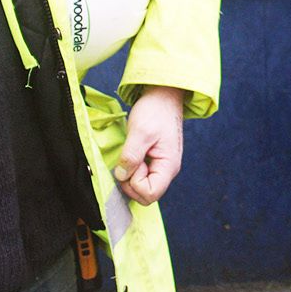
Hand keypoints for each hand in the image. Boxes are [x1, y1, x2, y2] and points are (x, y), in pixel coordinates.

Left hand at [117, 85, 184, 204]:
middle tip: (128, 160)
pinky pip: (142, 176)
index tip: (132, 162)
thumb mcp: (140, 131)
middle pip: (146, 195)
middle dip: (131, 182)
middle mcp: (167, 170)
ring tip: (131, 154)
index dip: (135, 183)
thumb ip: (131, 155)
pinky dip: (132, 169)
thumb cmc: (155, 111)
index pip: (150, 194)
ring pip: (143, 187)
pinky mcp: (154, 162)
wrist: (163, 96)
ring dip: (131, 175)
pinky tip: (131, 154)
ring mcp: (161, 167)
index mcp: (168, 166)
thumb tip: (122, 175)